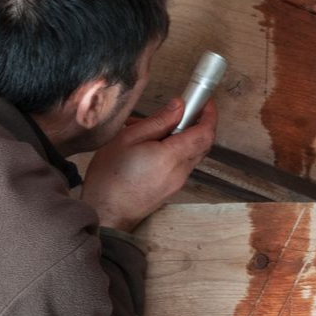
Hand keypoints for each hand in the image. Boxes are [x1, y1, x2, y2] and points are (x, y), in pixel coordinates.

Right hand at [81, 98, 217, 232]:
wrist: (105, 213)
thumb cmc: (110, 175)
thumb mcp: (129, 138)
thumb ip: (158, 121)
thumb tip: (179, 106)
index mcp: (172, 156)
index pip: (205, 133)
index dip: (209, 115)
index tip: (205, 102)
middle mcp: (181, 171)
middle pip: (201, 143)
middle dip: (194, 123)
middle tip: (177, 110)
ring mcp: (177, 182)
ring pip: (189, 153)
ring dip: (178, 137)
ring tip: (147, 129)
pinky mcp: (171, 189)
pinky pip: (179, 164)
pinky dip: (171, 151)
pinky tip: (146, 147)